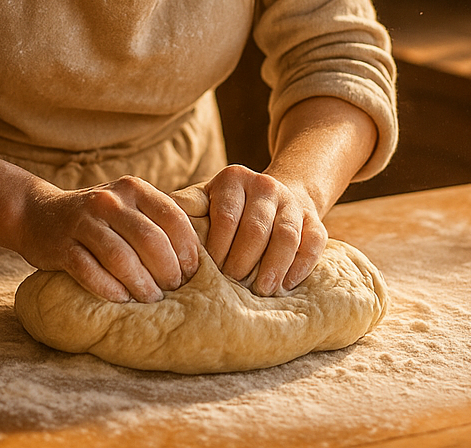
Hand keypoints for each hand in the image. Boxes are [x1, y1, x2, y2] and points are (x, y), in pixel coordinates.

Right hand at [17, 176, 199, 303]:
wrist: (38, 213)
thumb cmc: (97, 218)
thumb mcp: (127, 206)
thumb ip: (155, 221)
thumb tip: (197, 259)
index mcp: (133, 188)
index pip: (172, 217)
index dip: (187, 249)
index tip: (193, 273)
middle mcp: (109, 200)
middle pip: (150, 240)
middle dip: (167, 270)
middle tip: (174, 289)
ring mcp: (83, 222)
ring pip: (121, 258)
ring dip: (141, 284)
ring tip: (151, 299)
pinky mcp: (62, 245)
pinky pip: (90, 272)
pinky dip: (110, 289)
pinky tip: (122, 300)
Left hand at [174, 166, 326, 295]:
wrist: (273, 195)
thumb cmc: (227, 207)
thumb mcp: (204, 200)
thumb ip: (184, 209)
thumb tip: (155, 223)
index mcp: (233, 179)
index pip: (226, 216)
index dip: (217, 248)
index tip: (208, 272)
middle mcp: (265, 185)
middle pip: (256, 229)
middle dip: (243, 261)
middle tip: (232, 286)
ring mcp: (292, 202)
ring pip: (286, 236)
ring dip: (273, 266)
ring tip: (261, 291)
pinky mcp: (314, 219)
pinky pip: (313, 243)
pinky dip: (301, 266)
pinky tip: (287, 285)